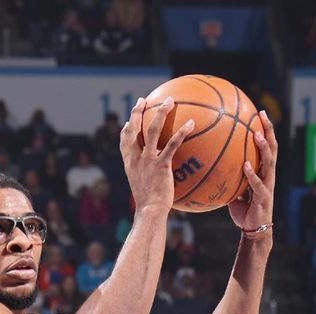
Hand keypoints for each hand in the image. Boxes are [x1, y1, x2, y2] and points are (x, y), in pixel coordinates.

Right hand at [120, 96, 193, 213]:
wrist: (149, 210)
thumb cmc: (149, 205)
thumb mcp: (144, 189)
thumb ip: (149, 178)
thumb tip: (160, 178)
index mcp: (130, 164)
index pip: (124, 142)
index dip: (126, 128)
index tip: (129, 120)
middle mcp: (136, 159)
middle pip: (133, 129)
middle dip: (136, 113)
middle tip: (142, 101)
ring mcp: (147, 160)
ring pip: (152, 130)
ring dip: (160, 113)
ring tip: (169, 101)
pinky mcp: (161, 164)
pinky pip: (172, 144)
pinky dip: (182, 132)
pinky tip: (191, 124)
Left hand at [229, 110, 276, 232]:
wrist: (253, 231)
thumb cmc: (244, 212)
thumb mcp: (234, 192)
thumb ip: (228, 179)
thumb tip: (211, 168)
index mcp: (263, 172)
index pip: (266, 146)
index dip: (264, 129)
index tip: (258, 113)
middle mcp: (268, 175)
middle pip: (272, 148)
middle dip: (268, 130)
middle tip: (262, 114)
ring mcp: (267, 186)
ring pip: (269, 162)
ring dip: (263, 148)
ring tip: (257, 134)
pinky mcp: (263, 198)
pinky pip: (257, 184)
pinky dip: (252, 174)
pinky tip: (246, 165)